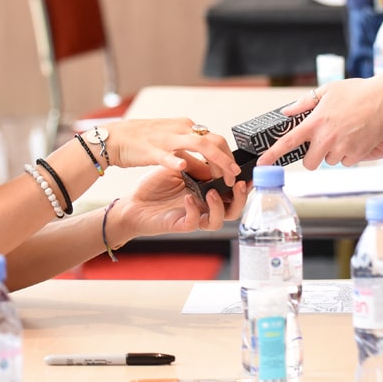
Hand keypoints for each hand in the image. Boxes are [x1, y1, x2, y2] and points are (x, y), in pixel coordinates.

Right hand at [106, 118, 239, 179]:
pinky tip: (182, 168)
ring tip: (223, 177)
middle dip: (227, 160)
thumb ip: (192, 158)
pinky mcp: (150, 149)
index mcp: (185, 127)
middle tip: (233, 177)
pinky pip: (165, 155)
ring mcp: (166, 138)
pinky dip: (175, 160)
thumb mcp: (172, 146)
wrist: (114, 138)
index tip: (233, 171)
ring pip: (198, 145)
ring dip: (214, 160)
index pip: (215, 139)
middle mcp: (180, 129)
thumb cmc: (142, 143)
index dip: (227, 156)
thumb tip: (210, 170)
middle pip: (213, 141)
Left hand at [116, 165, 248, 238]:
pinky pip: (194, 222)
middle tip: (239, 183)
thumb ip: (198, 166)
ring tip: (212, 192)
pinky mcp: (180, 224)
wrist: (133, 203)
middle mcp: (204, 205)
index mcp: (207, 191)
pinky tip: (188, 198)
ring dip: (219, 206)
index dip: (243, 182)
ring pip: (219, 220)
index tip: (249, 171)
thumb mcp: (178, 168)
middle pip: (234, 209)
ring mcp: (194, 216)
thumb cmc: (155, 186)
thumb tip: (217, 156)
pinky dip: (194, 210)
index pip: (232, 190)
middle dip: (241, 197)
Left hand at [258, 77, 382, 169]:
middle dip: (313, 157)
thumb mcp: (328, 90)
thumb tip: (288, 111)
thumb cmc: (357, 92)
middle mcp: (325, 139)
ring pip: (329, 161)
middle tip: (322, 143)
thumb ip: (305, 103)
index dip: (271, 155)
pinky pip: (346, 161)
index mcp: (314, 123)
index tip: (261, 164)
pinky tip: (356, 138)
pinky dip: (348, 154)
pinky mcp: (356, 155)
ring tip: (345, 133)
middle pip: (309, 163)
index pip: (287, 143)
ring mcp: (341, 149)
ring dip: (333, 153)